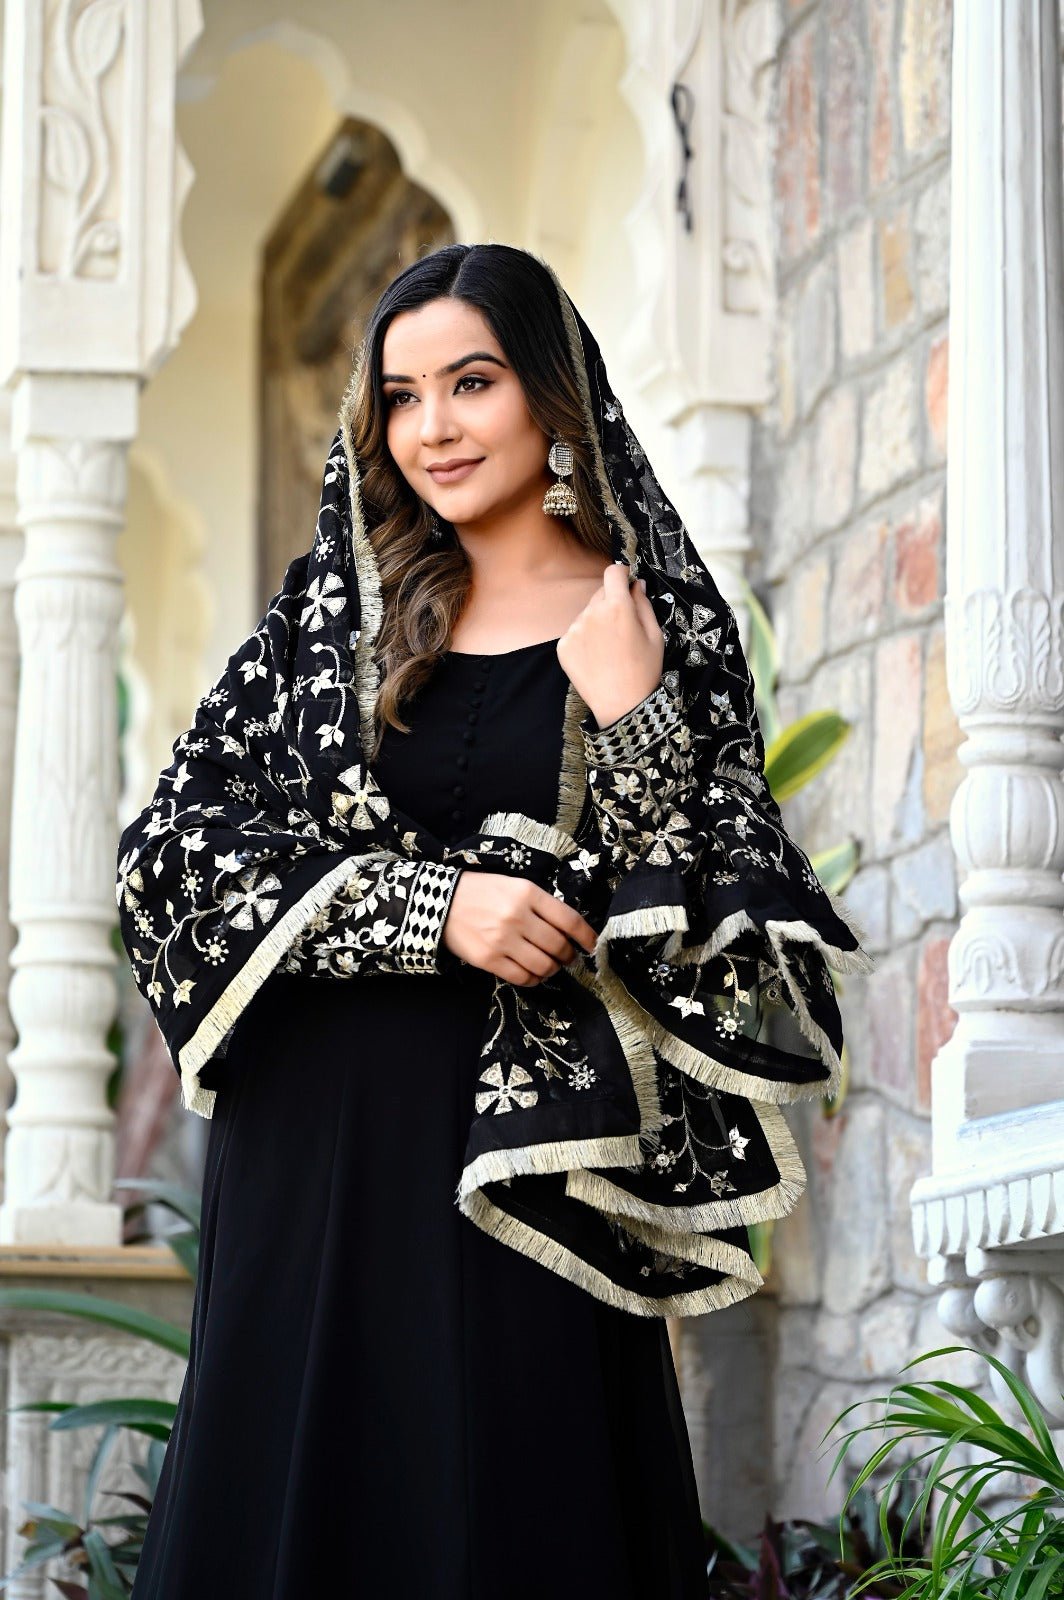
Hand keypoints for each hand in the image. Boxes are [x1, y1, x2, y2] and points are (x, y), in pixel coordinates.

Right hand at [442, 871, 597, 985]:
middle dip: (568, 956)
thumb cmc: (481, 892)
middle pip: (558, 946)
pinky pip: (521, 977)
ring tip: (549, 966)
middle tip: (568, 958)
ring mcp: (502, 939)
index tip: (591, 945)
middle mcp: (518, 916)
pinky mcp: (488, 959)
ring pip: (543, 965)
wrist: (441, 902)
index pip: (569, 919)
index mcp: (528, 893)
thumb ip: (540, 904)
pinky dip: (532, 979)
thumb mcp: (514, 885)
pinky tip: (532, 974)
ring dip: (551, 970)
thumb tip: (568, 929)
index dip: (586, 936)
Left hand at [556, 562, 663, 727]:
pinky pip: (576, 632)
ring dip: (597, 621)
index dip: (621, 574)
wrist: (622, 706)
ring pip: (587, 613)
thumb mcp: (655, 635)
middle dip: (612, 602)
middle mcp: (592, 613)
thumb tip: (635, 584)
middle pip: (600, 593)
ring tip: (610, 648)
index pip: (613, 572)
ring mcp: (574, 630)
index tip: (625, 582)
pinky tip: (597, 657)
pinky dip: (585, 639)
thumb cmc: (645, 670)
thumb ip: (643, 604)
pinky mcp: (563, 646)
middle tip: (623, 627)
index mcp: (617, 607)